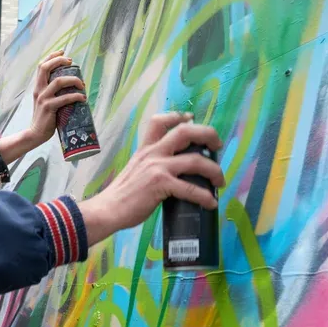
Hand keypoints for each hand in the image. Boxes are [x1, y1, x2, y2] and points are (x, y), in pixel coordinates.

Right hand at [0, 50, 86, 163]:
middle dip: (60, 61)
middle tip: (71, 62)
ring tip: (82, 84)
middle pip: (46, 68)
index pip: (42, 66)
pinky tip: (82, 98)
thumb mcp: (45, 101)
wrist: (36, 133)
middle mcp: (39, 90)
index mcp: (38, 87)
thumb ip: (52, 92)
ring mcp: (43, 98)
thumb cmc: (45, 118)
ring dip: (73, 80)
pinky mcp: (49, 108)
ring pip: (59, 81)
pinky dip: (76, 96)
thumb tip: (70, 85)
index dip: (52, 56)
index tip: (63, 52)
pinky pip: (65, 98)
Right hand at [78, 112, 225, 244]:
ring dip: (214, 170)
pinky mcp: (161, 184)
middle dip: (207, 135)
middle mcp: (152, 153)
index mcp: (145, 149)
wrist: (108, 210)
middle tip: (217, 145)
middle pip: (185, 132)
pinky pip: (190, 188)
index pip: (160, 121)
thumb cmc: (121, 195)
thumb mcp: (135, 171)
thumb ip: (152, 166)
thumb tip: (173, 174)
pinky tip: (211, 203)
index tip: (191, 119)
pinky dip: (205, 196)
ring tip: (219, 180)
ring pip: (195, 160)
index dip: (178, 116)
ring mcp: (157, 168)